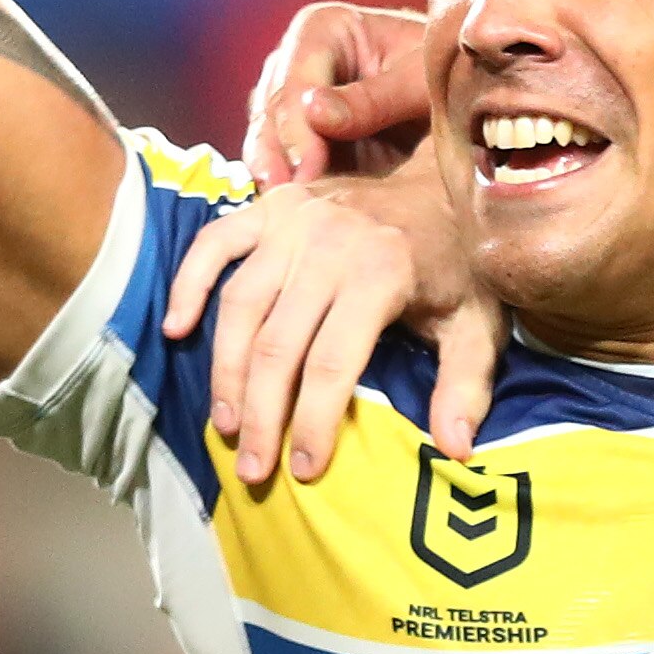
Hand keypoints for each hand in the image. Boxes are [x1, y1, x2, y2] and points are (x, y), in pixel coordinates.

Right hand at [166, 171, 494, 480]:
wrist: (440, 185)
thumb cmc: (456, 265)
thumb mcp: (477, 324)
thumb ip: (467, 386)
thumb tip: (456, 448)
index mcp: (382, 271)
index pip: (332, 363)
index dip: (313, 421)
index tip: (304, 469)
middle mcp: (331, 243)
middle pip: (277, 343)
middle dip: (261, 413)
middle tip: (253, 467)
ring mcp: (293, 220)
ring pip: (240, 305)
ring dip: (225, 369)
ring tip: (224, 422)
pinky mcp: (269, 204)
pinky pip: (213, 244)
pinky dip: (189, 285)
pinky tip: (176, 331)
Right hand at [244, 1, 437, 187]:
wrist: (453, 92)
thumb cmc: (440, 73)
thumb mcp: (418, 81)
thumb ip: (373, 99)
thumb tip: (315, 113)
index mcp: (324, 29)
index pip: (297, 79)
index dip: (297, 127)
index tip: (307, 167)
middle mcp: (298, 59)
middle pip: (273, 107)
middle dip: (276, 152)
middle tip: (284, 193)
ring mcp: (295, 97)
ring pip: (268, 134)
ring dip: (271, 169)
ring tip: (280, 204)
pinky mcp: (302, 133)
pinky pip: (283, 155)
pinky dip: (286, 179)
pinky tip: (290, 205)